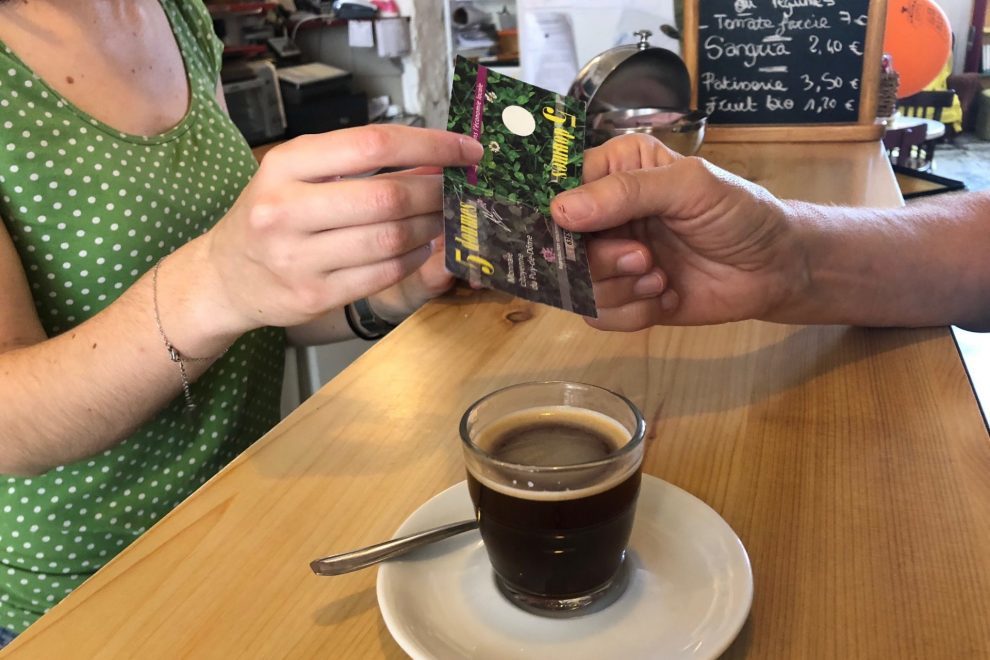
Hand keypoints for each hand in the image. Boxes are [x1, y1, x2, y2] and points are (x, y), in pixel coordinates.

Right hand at [201, 125, 482, 333]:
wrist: (223, 277)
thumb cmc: (271, 217)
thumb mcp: (297, 175)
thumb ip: (357, 162)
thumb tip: (435, 157)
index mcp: (285, 164)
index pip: (372, 145)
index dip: (430, 145)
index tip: (467, 149)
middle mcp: (286, 208)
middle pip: (387, 196)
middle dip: (435, 192)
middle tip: (456, 191)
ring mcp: (298, 256)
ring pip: (390, 239)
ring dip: (429, 228)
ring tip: (440, 219)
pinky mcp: (313, 295)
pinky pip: (382, 274)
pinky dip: (413, 259)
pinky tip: (420, 248)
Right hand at [551, 134, 803, 330]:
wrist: (775, 269)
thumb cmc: (738, 214)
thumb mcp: (690, 187)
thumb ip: (627, 192)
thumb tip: (560, 210)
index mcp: (614, 170)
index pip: (558, 187)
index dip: (559, 213)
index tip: (578, 231)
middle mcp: (603, 213)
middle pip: (559, 244)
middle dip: (601, 260)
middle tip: (644, 258)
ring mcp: (610, 258)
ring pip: (575, 285)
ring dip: (621, 288)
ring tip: (662, 278)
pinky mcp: (622, 298)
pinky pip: (597, 315)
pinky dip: (633, 313)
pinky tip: (666, 298)